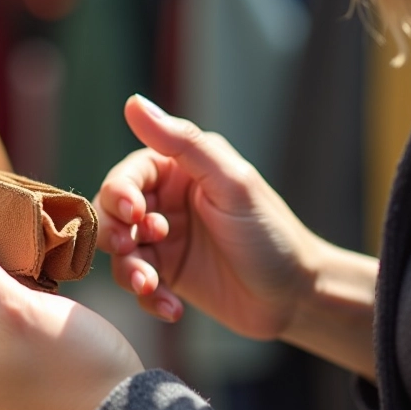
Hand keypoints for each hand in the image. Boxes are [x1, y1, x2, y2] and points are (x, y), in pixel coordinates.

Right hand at [94, 95, 323, 339]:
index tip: (132, 212)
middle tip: (132, 246)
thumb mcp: (230, 183)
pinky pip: (139, 286)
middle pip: (114, 215)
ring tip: (149, 285)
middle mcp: (166, 204)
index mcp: (179, 171)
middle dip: (117, 233)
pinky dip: (149, 298)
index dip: (120, 193)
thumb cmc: (270, 232)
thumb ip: (183, 143)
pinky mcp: (167, 277)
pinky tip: (171, 307)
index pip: (128, 175)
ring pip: (122, 253)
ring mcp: (164, 242)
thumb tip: (135, 102)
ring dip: (129, 270)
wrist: (296, 296)